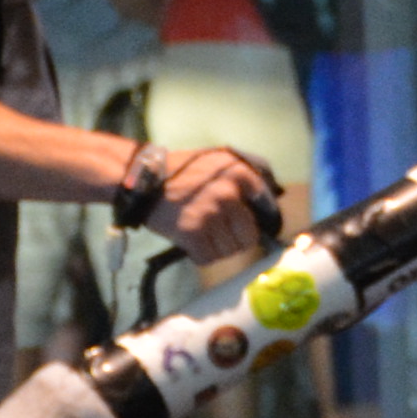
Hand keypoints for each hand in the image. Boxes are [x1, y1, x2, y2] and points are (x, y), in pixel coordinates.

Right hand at [143, 143, 285, 263]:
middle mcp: (228, 194)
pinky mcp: (192, 233)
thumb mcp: (219, 159)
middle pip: (249, 236)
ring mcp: (210, 215)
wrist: (143, 180)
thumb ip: (246, 174)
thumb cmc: (183, 170)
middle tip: (222, 235)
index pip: (266, 205)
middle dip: (237, 240)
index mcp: (239, 173)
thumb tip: (273, 196)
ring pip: (230, 250)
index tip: (254, 226)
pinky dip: (202, 256)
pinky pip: (209, 258)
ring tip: (205, 237)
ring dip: (219, 250)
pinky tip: (193, 244)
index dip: (261, 220)